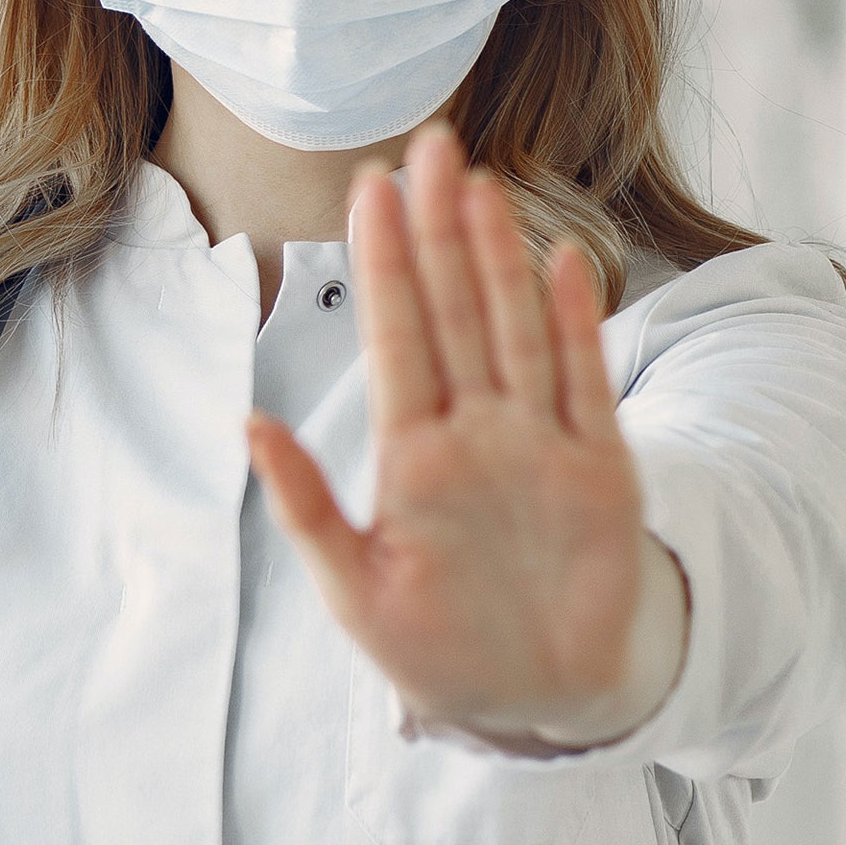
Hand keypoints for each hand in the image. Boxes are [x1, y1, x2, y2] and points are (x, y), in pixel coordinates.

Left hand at [246, 124, 688, 748]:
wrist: (541, 698)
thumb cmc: (441, 646)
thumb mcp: (355, 590)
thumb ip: (306, 509)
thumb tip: (246, 425)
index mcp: (414, 455)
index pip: (397, 337)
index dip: (385, 264)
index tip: (369, 190)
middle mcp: (477, 431)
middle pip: (455, 311)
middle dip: (439, 230)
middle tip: (426, 146)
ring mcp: (540, 443)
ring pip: (515, 329)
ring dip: (498, 260)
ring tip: (479, 187)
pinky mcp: (600, 469)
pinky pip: (585, 383)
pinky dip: (576, 325)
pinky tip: (561, 262)